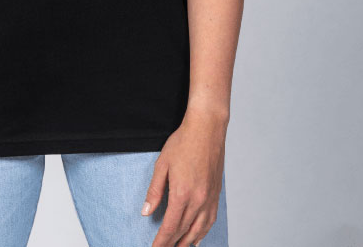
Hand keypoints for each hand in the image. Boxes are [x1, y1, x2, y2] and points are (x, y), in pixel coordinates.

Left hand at [141, 108, 226, 246]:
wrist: (207, 128)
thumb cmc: (183, 142)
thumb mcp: (162, 164)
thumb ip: (155, 191)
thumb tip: (146, 211)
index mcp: (182, 193)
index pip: (170, 227)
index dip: (162, 241)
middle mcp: (198, 200)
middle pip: (184, 231)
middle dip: (172, 244)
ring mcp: (209, 198)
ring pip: (199, 230)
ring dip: (188, 242)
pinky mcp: (216, 194)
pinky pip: (210, 220)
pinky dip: (203, 232)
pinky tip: (197, 237)